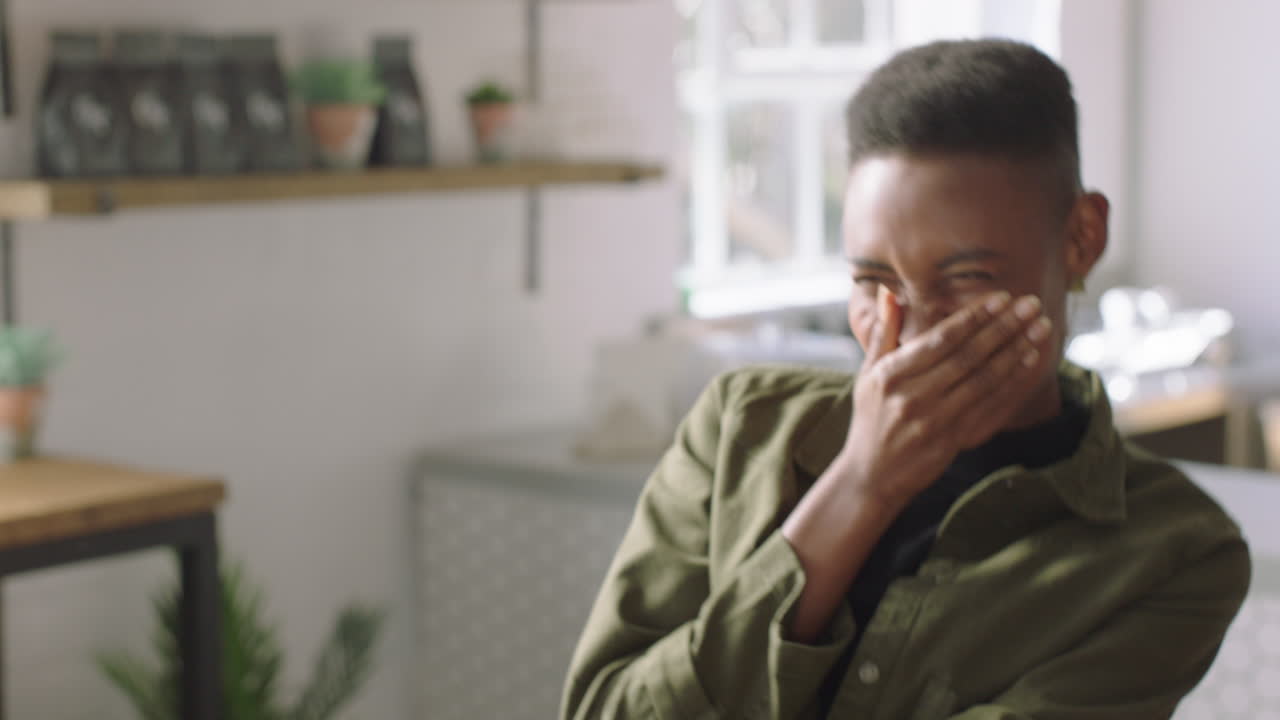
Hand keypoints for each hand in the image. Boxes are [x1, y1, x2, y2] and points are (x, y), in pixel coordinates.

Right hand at [834, 286, 1053, 508]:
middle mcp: (912, 397)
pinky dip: (1012, 383)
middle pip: (967, 357)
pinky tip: (1029, 362)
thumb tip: (889, 291)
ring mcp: (934, 422)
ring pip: (983, 380)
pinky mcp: (951, 442)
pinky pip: (989, 408)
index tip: (1001, 297)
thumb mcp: (867, 374)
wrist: (871, 475)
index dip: (973, 317)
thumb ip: (883, 332)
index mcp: (891, 375)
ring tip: (1039, 328)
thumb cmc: (871, 417)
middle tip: (1031, 304)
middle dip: (1003, 327)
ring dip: (1015, 351)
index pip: (940, 340)